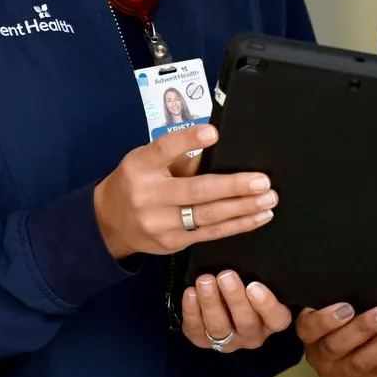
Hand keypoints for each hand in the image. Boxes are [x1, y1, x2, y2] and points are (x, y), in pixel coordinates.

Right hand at [93, 125, 277, 259]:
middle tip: (262, 182)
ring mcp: (160, 224)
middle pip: (196, 191)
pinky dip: (236, 226)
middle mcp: (149, 195)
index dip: (189, 139)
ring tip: (268, 200)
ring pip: (208, 216)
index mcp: (141, 166)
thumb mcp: (146, 160)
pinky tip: (256, 218)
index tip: (213, 133)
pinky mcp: (172, 243)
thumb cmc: (136, 181)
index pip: (165, 149)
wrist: (108, 222)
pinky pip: (209, 234)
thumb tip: (217, 146)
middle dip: (234, 187)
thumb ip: (177, 154)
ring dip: (243, 209)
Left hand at [180, 272, 291, 352]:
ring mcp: (227, 341)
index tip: (254, 285)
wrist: (225, 296)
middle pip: (246, 323)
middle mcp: (252, 334)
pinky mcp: (203, 340)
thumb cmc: (251, 283)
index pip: (276, 318)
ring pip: (219, 327)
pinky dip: (192, 311)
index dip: (267, 305)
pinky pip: (196, 329)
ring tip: (204, 280)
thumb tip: (280, 249)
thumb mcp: (265, 279)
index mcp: (272, 321)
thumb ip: (270, 274)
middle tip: (226, 275)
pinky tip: (190, 292)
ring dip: (211, 303)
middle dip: (234, 299)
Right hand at [297, 303, 376, 376]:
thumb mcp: (340, 318)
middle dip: (363, 327)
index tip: (346, 307)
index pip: (308, 329)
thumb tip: (366, 281)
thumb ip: (345, 303)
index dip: (324, 319)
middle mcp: (323, 360)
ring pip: (362, 361)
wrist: (364, 368)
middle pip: (337, 345)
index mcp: (312, 337)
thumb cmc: (350, 328)